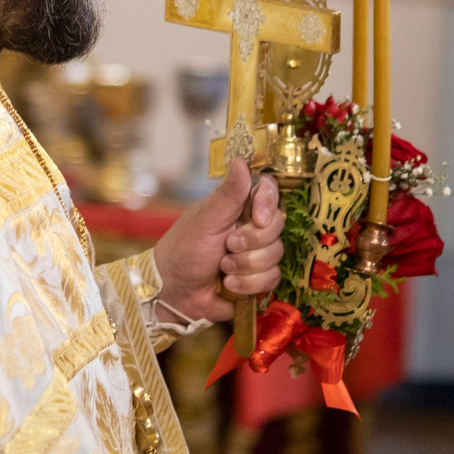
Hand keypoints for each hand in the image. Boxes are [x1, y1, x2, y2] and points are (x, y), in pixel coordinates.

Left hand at [153, 159, 284, 324]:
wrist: (176, 292)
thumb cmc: (184, 250)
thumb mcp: (205, 220)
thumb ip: (228, 194)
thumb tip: (242, 161)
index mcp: (238, 206)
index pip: (269, 192)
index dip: (268, 204)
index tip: (258, 219)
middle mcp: (251, 226)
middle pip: (277, 224)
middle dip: (251, 241)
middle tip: (228, 245)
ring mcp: (258, 252)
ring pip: (276, 253)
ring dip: (246, 265)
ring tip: (223, 267)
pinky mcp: (260, 277)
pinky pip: (273, 278)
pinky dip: (248, 284)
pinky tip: (229, 284)